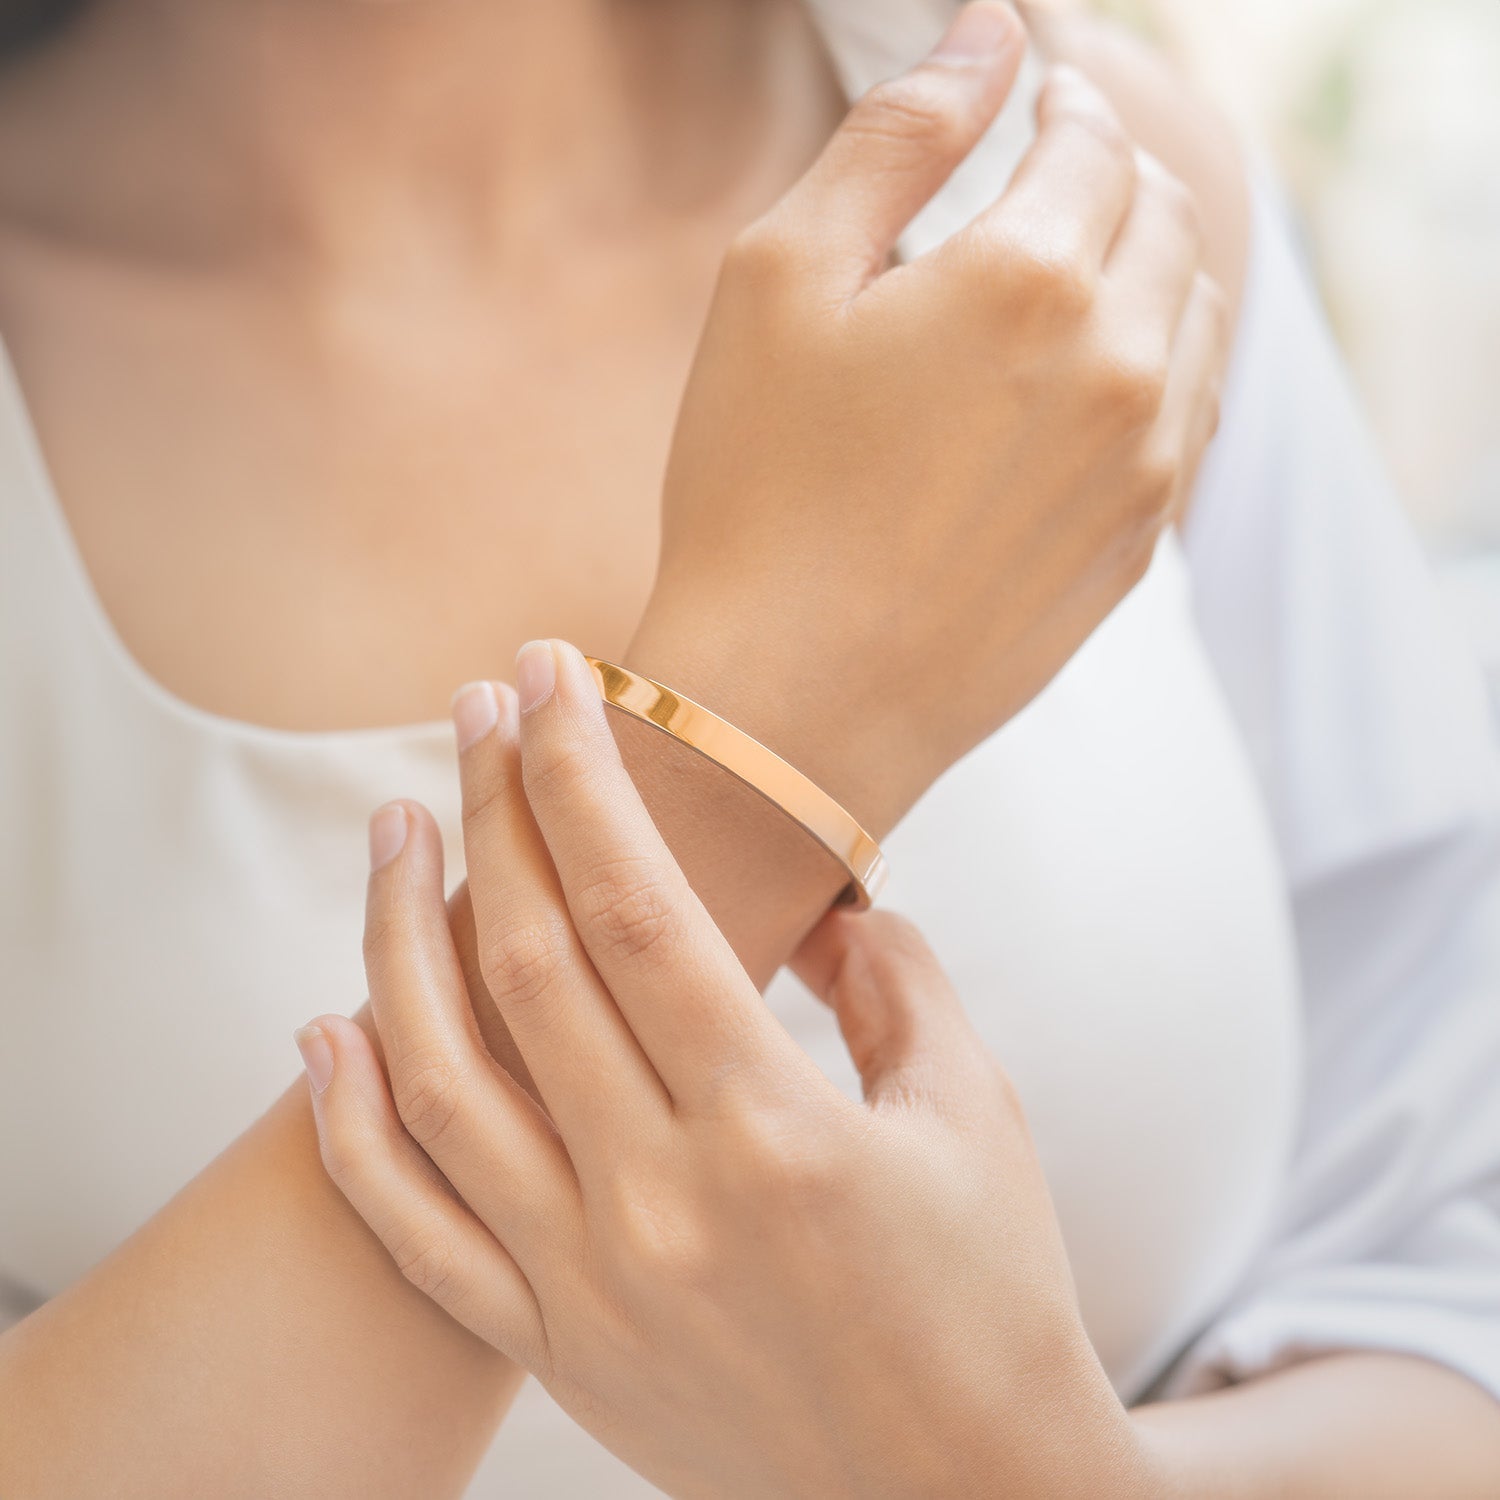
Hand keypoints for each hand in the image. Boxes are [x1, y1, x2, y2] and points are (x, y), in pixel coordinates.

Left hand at [298, 642, 1151, 1499]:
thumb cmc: (995, 1294)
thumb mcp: (975, 1112)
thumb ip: (896, 981)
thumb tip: (830, 898)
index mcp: (777, 1133)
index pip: (637, 906)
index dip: (582, 772)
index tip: (550, 673)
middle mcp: (662, 1206)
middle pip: (529, 963)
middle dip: (492, 807)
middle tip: (474, 704)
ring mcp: (589, 1287)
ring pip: (440, 1082)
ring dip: (398, 935)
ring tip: (392, 828)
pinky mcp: (556, 1349)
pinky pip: (414, 1233)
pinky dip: (352, 1128)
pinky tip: (324, 1031)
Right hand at [629, 1, 1226, 833]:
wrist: (793, 700)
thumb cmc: (758, 493)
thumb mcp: (779, 280)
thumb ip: (894, 137)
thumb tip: (986, 36)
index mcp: (1031, 273)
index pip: (1088, 137)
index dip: (1058, 105)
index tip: (1032, 106)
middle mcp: (1119, 361)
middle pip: (1161, 216)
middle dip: (1111, 177)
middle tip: (1051, 181)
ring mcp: (1144, 464)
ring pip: (1191, 315)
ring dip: (1142, 269)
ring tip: (1066, 279)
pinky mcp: (1136, 545)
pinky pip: (1186, 420)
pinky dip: (1153, 368)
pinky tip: (1082, 388)